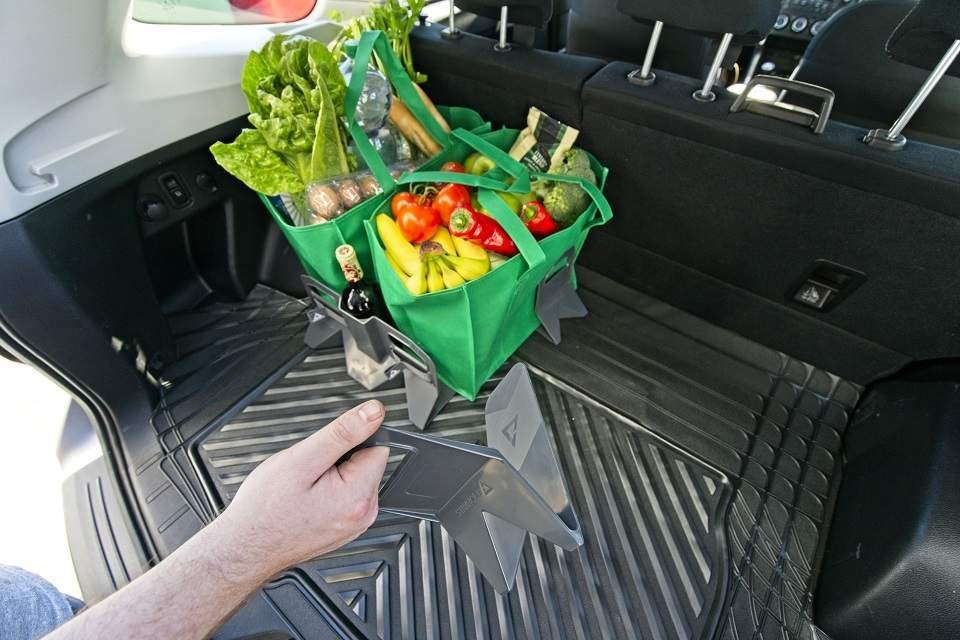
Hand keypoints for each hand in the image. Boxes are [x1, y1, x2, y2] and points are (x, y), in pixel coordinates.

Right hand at [214, 400, 388, 576]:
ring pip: (354, 478)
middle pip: (367, 463)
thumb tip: (374, 412)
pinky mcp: (343, 527)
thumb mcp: (302, 459)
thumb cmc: (265, 509)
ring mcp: (354, 524)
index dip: (349, 441)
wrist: (244, 547)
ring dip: (331, 475)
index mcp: (359, 496)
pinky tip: (305, 500)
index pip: (378, 447)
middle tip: (307, 474)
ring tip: (303, 488)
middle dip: (339, 459)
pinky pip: (344, 496)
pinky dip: (327, 492)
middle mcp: (364, 514)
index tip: (323, 454)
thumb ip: (343, 432)